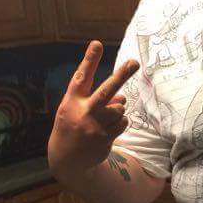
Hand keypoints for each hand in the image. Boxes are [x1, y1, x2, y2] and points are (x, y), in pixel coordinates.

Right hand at [48, 41, 139, 178]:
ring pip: (119, 108)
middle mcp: (82, 112)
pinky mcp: (105, 138)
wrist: (67, 159)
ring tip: (105, 118)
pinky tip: (108, 129)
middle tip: (134, 62)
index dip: (90, 60)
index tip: (97, 44)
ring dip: (117, 110)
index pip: (82, 77)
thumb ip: (97, 99)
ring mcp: (94, 126)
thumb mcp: (77, 110)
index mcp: (71, 101)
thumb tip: (123, 97)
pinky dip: (119, 123)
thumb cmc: (74, 126)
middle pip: (106, 90)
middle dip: (121, 75)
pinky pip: (123, 122)